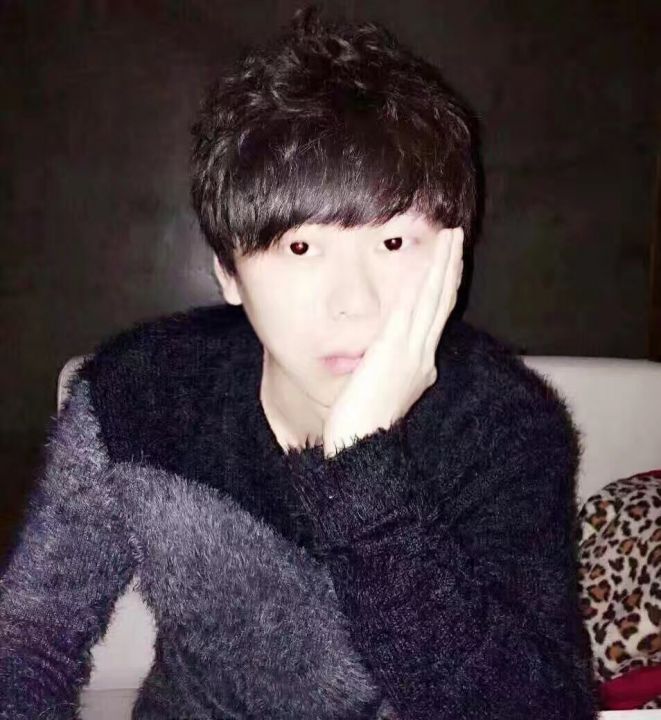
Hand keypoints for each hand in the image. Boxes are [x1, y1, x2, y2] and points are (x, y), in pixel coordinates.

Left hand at [323, 227, 464, 457]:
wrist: (360, 447)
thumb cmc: (363, 423)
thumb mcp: (384, 390)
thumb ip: (390, 368)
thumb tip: (384, 354)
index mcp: (421, 365)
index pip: (436, 317)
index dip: (444, 286)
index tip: (448, 263)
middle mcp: (423, 356)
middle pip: (442, 302)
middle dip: (450, 266)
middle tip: (457, 236)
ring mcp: (411, 353)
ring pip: (432, 300)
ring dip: (441, 265)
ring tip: (450, 238)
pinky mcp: (393, 351)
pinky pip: (409, 311)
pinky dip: (419, 286)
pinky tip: (425, 263)